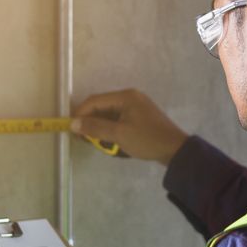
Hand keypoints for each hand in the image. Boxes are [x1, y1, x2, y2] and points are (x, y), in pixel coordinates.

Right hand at [71, 89, 187, 164]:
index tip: (71, 129)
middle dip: (90, 122)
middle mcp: (129, 97)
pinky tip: (108, 142)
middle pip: (101, 107)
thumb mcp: (119, 135)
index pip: (95, 101)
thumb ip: (96, 128)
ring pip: (108, 115)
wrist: (175, 150)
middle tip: (82, 139)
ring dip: (100, 128)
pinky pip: (117, 120)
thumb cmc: (147, 139)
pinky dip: (110, 130)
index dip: (80, 114)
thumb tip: (73, 124)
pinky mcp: (138, 118)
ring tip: (94, 142)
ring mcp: (134, 107)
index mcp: (125, 97)